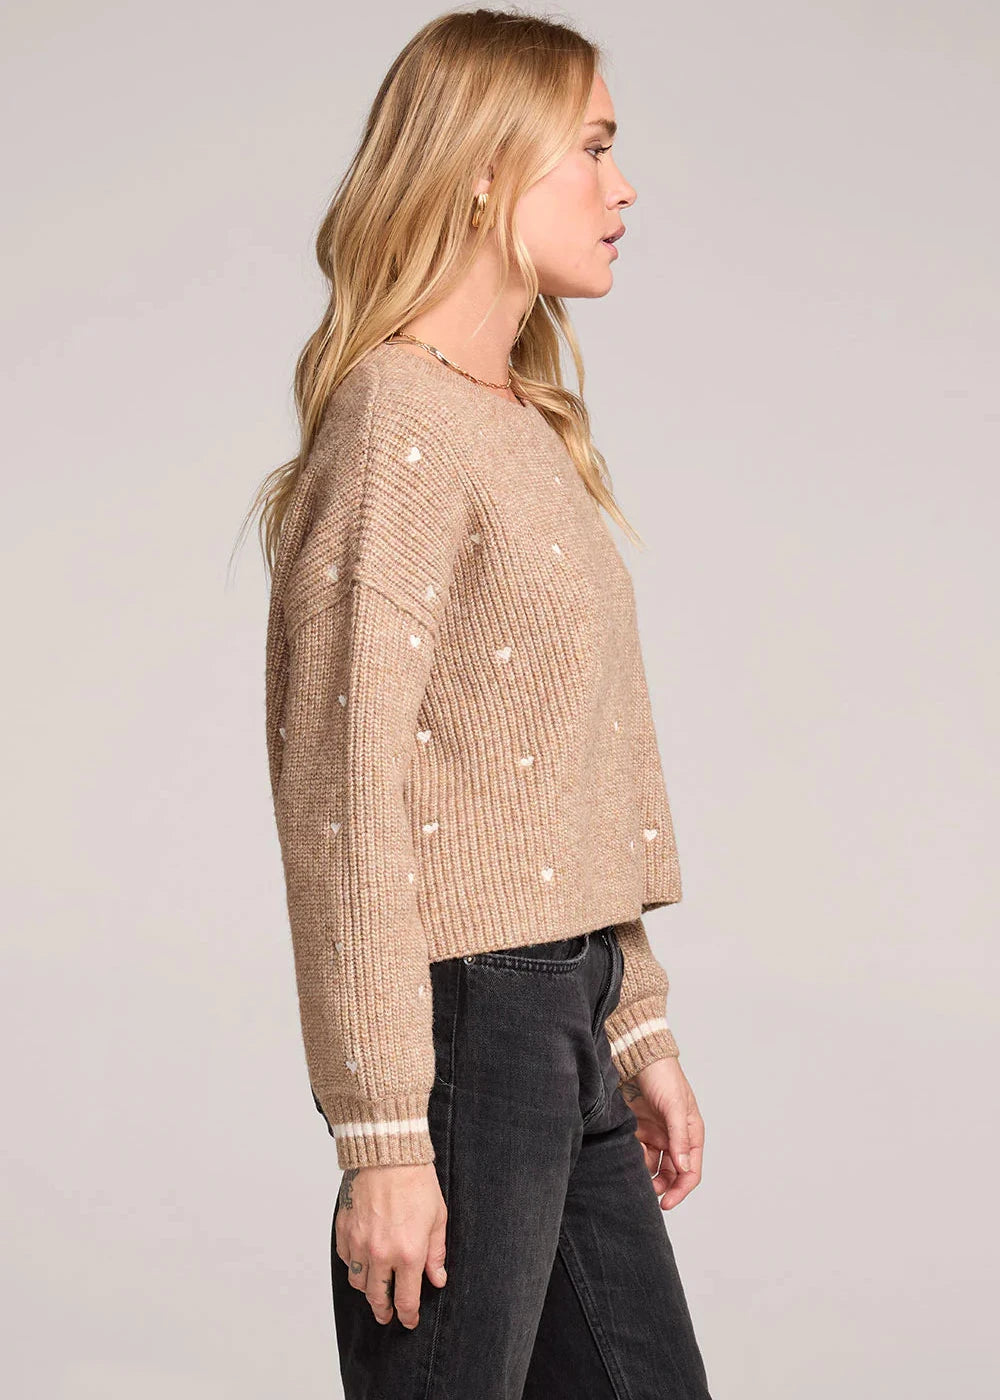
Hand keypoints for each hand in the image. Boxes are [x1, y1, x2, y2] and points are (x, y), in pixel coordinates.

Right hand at [334, 1162, 447, 1327]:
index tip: (409, 1320)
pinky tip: (361, 1260)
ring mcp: (359, 1243)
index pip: (405, 1300)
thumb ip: (435, 1253)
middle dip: (383, 1311)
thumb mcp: (437, 1217)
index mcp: (408, 1254)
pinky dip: (352, 1264)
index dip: (408, 1316)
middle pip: (377, 1297)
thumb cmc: (415, 1180)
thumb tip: (437, 1278)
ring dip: (367, 1289)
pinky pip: (345, 1258)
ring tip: (374, 1288)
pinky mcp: (344, 1229)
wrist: (387, 1153)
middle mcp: (380, 1254)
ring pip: (357, 1282)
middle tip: (387, 1315)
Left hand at [620, 1056, 704, 1209]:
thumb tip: (683, 1169)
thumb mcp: (674, 1107)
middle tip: (647, 1194)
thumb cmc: (664, 1076)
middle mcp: (674, 1138)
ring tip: (634, 1173)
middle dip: (661, 1186)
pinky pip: (637, 1153)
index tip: (666, 1203)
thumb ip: (679, 1138)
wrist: (638, 1057)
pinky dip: (633, 1158)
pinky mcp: (638, 1130)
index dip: (680, 1190)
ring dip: (646, 1174)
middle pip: (671, 1174)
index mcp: (691, 1134)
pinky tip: (626, 1154)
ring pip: (653, 1167)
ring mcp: (656, 1135)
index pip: (690, 1171)